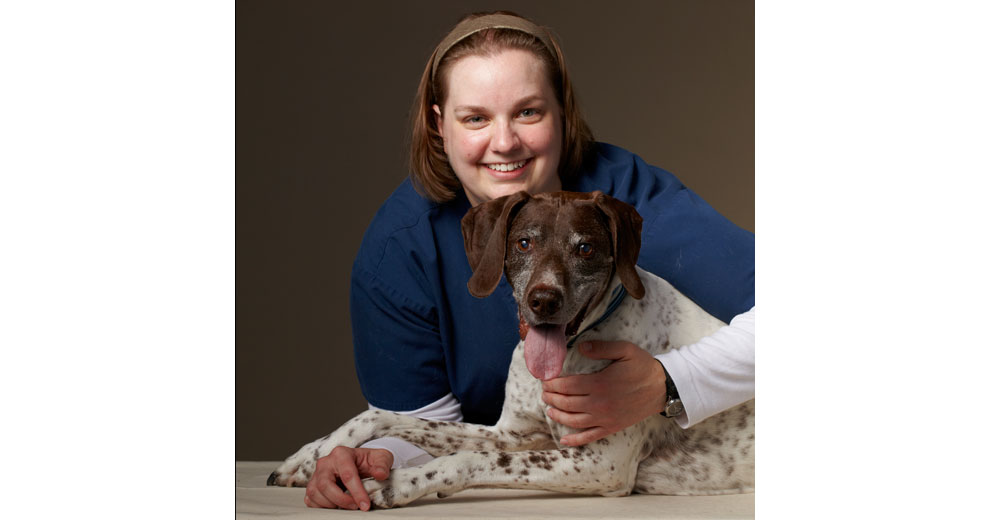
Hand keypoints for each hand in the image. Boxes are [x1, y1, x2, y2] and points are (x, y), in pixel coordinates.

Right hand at [304, 446, 392, 510]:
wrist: (359, 463)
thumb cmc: (369, 461)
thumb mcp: (381, 458)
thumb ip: (382, 465)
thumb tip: (380, 474)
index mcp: (341, 454)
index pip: (347, 475)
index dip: (357, 492)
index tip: (365, 505)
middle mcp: (326, 463)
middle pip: (325, 485)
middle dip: (341, 500)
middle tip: (356, 507)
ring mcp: (317, 474)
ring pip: (315, 493)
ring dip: (331, 504)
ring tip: (347, 506)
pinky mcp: (313, 485)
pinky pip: (311, 500)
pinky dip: (322, 507)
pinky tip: (336, 506)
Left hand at [541, 340, 665, 445]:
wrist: (663, 388)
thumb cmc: (643, 367)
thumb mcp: (625, 350)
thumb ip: (601, 347)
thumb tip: (581, 347)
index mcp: (600, 383)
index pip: (567, 385)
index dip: (552, 383)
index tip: (546, 380)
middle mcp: (599, 403)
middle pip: (567, 403)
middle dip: (551, 397)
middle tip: (544, 392)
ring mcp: (605, 418)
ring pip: (574, 420)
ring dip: (558, 415)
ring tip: (549, 408)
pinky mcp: (611, 427)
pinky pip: (590, 436)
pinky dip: (575, 440)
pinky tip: (564, 440)